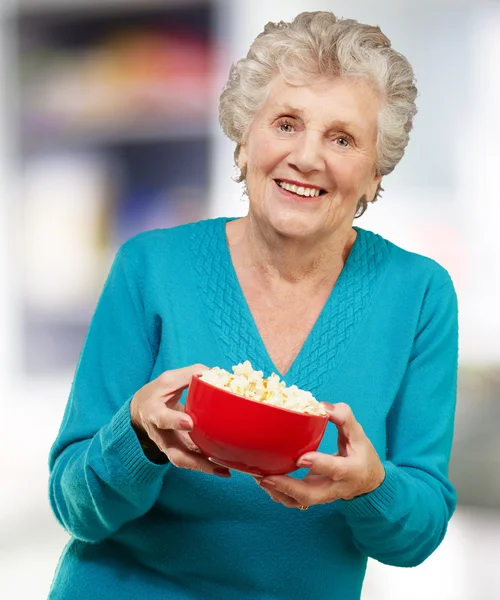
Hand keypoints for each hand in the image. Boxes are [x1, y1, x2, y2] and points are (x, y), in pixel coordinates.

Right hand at [130, 364, 230, 477]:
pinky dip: (207, 465)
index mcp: (154, 412)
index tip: (190, 423)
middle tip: (215, 462)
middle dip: (194, 460)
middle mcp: (161, 435)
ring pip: (185, 462)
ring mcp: (169, 446)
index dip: (175, 421)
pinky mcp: (178, 450)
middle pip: (175, 453)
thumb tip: (214, 374)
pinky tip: (224, 467)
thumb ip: (189, 375)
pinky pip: (192, 461)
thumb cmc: (157, 393)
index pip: (162, 418)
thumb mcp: (168, 380)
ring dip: (204, 467)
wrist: (141, 411)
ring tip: (224, 469)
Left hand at [255, 403, 384, 506]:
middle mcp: (337, 488)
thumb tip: (322, 406)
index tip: (301, 458)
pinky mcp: (313, 498)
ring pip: (299, 502)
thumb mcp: (359, 434)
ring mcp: (323, 496)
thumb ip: (344, 418)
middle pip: (312, 495)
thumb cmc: (361, 453)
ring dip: (278, 493)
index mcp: (351, 470)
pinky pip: (294, 502)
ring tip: (259, 478)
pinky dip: (277, 494)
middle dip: (288, 488)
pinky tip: (263, 481)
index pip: (335, 469)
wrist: (368, 481)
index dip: (319, 465)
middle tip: (267, 478)